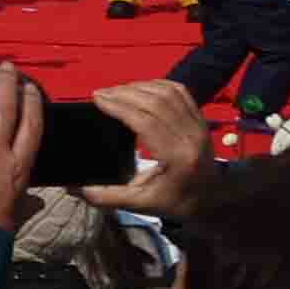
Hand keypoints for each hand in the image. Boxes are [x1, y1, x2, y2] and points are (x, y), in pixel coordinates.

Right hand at [87, 78, 209, 216]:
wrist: (214, 198)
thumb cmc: (178, 201)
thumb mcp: (142, 204)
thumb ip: (108, 196)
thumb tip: (75, 188)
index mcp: (177, 157)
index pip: (146, 122)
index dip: (119, 106)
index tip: (97, 99)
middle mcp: (190, 136)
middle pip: (156, 102)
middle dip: (124, 93)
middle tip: (100, 94)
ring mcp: (198, 124)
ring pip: (167, 92)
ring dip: (139, 86)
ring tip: (116, 91)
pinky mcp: (200, 117)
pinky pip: (179, 91)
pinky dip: (157, 84)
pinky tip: (140, 88)